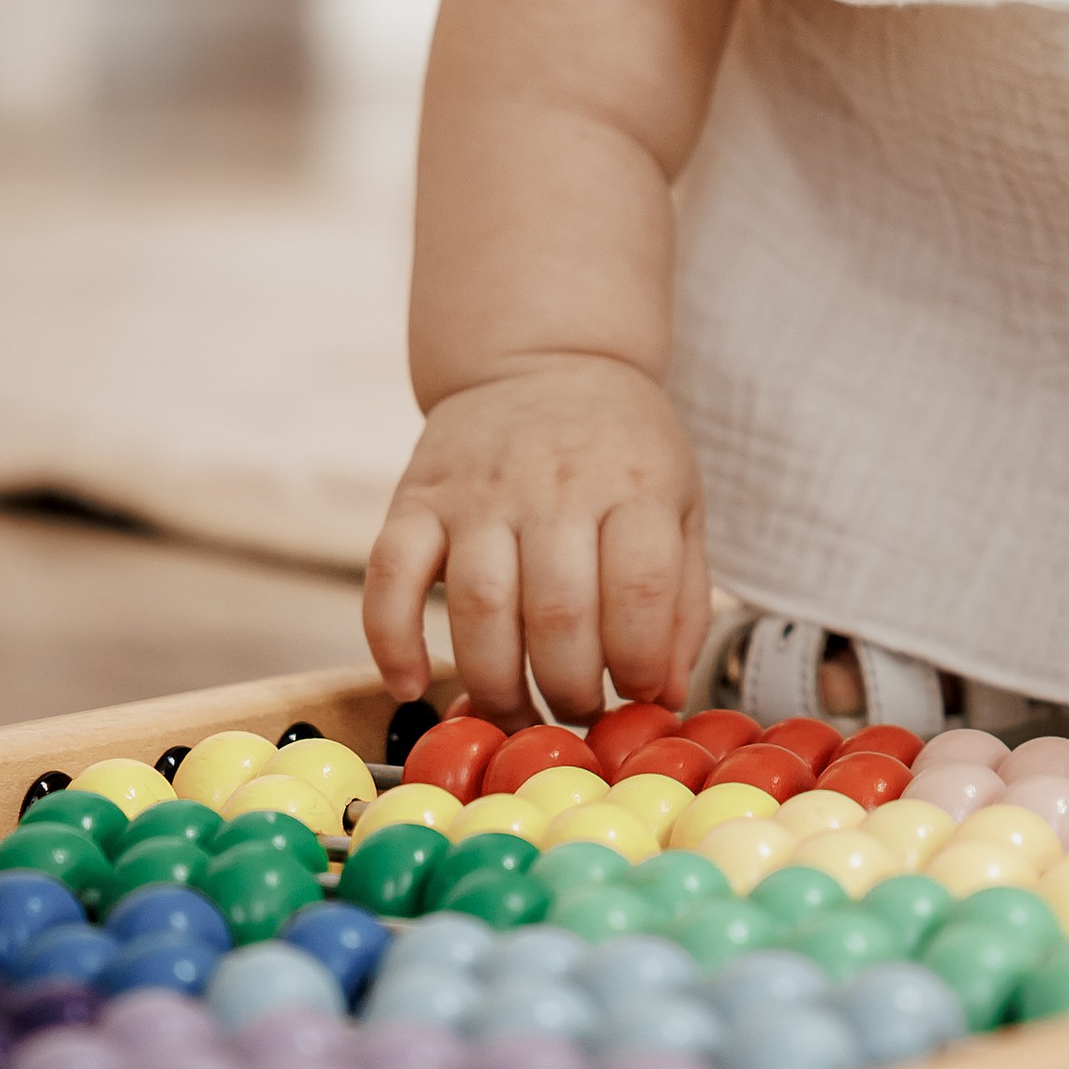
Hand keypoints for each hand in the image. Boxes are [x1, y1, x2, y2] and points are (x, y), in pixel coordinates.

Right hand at [361, 356, 709, 727]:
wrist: (544, 357)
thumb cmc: (621, 449)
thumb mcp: (678, 502)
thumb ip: (680, 598)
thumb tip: (666, 696)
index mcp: (633, 482)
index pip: (637, 588)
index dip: (638, 662)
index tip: (636, 691)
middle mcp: (553, 484)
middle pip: (557, 614)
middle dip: (568, 690)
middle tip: (574, 711)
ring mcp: (478, 491)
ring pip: (478, 607)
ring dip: (495, 684)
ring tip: (513, 710)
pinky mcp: (416, 497)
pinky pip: (388, 575)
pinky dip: (391, 642)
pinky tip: (412, 684)